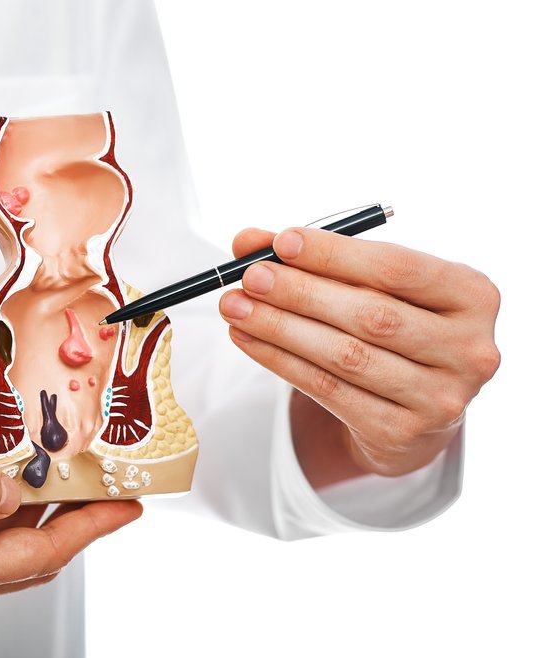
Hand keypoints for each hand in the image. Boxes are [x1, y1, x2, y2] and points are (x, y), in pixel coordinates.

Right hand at [0, 418, 141, 617]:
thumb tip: (13, 497)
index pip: (34, 554)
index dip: (87, 530)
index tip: (124, 508)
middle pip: (28, 556)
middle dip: (75, 523)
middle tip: (110, 489)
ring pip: (6, 548)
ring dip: (44, 516)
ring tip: (75, 481)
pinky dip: (9, 512)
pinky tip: (18, 483)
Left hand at [218, 227, 500, 484]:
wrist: (414, 410)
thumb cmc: (392, 327)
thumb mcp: (371, 286)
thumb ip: (317, 259)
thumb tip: (247, 240)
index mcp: (473, 295)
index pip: (397, 267)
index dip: (335, 255)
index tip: (281, 241)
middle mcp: (469, 348)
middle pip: (370, 315)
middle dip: (300, 292)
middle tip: (249, 277)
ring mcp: (440, 397)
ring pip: (344, 356)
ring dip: (279, 328)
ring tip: (234, 306)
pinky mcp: (402, 432)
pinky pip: (327, 389)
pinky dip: (279, 360)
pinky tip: (247, 338)